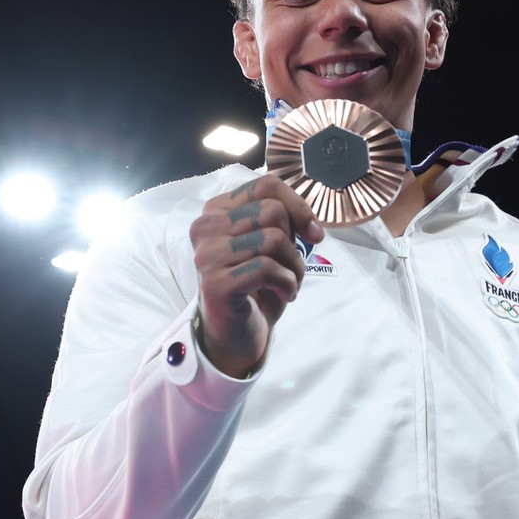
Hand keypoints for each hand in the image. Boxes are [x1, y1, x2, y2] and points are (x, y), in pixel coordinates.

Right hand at [189, 176, 323, 377]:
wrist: (236, 332)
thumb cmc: (256, 285)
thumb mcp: (271, 243)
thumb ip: (284, 221)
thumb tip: (312, 228)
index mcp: (217, 210)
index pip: (266, 185)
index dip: (298, 206)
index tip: (313, 233)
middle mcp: (205, 227)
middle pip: (272, 212)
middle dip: (294, 243)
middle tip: (291, 269)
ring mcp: (207, 255)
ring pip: (273, 240)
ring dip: (294, 267)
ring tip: (288, 284)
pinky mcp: (215, 283)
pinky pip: (266, 269)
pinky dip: (287, 283)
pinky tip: (285, 295)